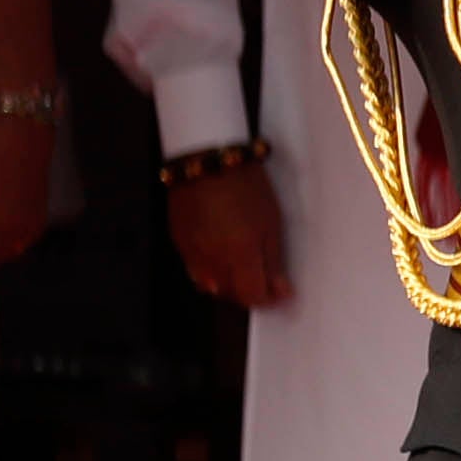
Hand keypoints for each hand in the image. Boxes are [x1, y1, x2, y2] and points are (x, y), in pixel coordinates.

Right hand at [165, 164, 290, 305]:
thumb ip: (273, 261)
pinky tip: (222, 255)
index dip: (268, 298)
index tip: (280, 291)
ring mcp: (192, 252)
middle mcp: (212, 258)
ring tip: (244, 266)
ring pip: (211, 285)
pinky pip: (195, 270)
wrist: (207, 161)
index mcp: (239, 253)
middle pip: (231, 294)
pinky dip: (210, 271)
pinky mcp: (179, 243)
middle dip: (250, 291)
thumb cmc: (245, 186)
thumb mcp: (271, 222)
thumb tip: (281, 291)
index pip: (252, 296)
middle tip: (265, 278)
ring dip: (229, 284)